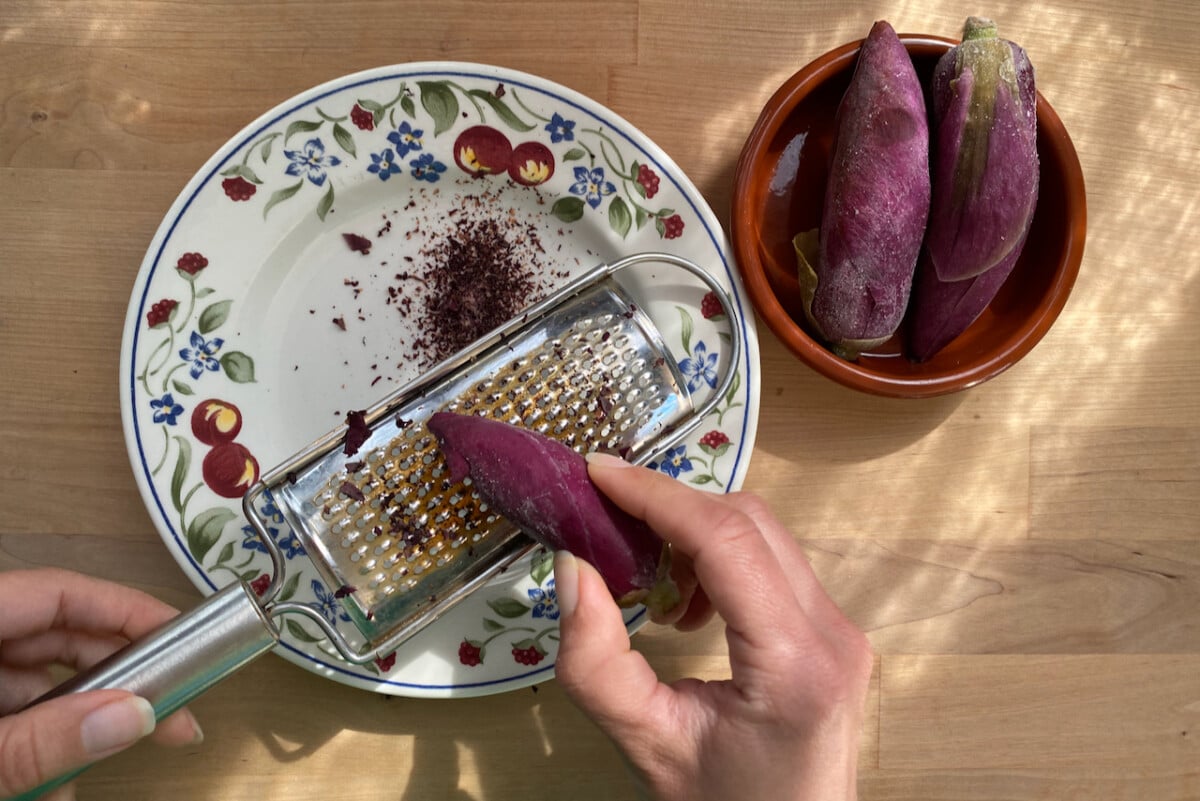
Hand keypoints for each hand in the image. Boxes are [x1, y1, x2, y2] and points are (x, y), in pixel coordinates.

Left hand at [0, 568, 202, 799]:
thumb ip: (46, 739)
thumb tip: (137, 715)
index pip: (64, 593)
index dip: (127, 610)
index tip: (183, 640)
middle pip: (60, 640)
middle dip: (113, 688)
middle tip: (170, 723)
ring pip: (36, 686)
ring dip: (71, 733)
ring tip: (74, 786)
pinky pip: (11, 714)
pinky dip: (36, 746)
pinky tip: (43, 787)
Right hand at [553, 455, 872, 800]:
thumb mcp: (647, 746)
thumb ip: (596, 662)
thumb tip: (574, 565)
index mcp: (793, 664)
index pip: (725, 540)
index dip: (657, 495)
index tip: (597, 473)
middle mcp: (832, 633)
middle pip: (749, 522)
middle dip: (671, 507)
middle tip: (608, 519)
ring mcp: (842, 629)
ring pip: (765, 535)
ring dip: (696, 535)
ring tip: (650, 586)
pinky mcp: (834, 632)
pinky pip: (774, 563)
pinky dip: (721, 560)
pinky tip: (688, 607)